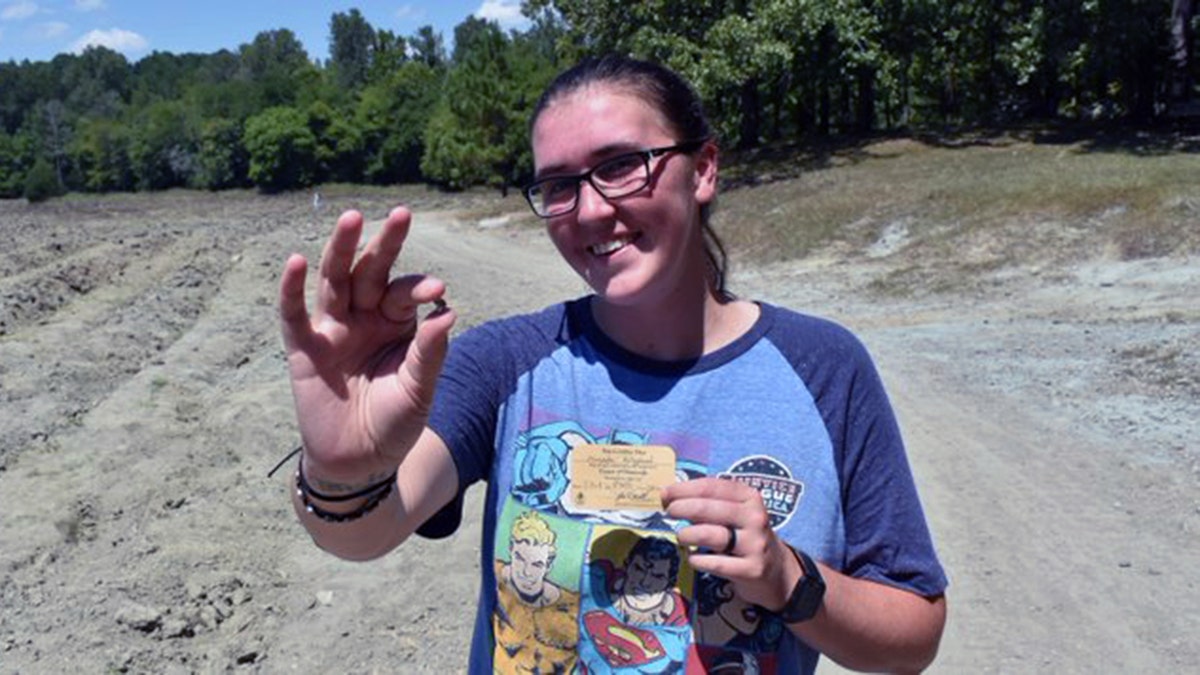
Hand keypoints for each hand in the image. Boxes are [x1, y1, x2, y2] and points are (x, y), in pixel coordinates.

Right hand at [279, 207, 454, 482]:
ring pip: (334, 281)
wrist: (360, 462)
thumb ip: (429, 354)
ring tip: (352, 218)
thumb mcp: (418, 390)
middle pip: (371, 272)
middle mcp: (364, 317)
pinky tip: (296, 262)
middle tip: (402, 215)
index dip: (419, 288)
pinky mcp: (304, 348)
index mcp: (396, 322)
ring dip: (341, 249)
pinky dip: (291, 290)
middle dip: (384, 244)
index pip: (406, 292)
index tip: (437, 291)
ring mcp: (333, 329)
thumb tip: (449, 313)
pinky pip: (294, 315)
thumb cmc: (394, 422)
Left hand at [661, 477, 799, 610]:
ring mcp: (755, 544)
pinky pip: (715, 563)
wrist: (775, 572)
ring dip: (687, 535)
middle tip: (669, 513)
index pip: (712, 487)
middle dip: (682, 508)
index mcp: (750, 497)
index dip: (684, 489)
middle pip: (709, 509)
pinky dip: (698, 560)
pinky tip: (693, 558)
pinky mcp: (751, 569)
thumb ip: (709, 503)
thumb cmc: (745, 536)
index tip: (665, 494)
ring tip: (681, 537)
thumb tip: (670, 496)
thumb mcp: (736, 513)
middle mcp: (755, 518)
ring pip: (711, 535)